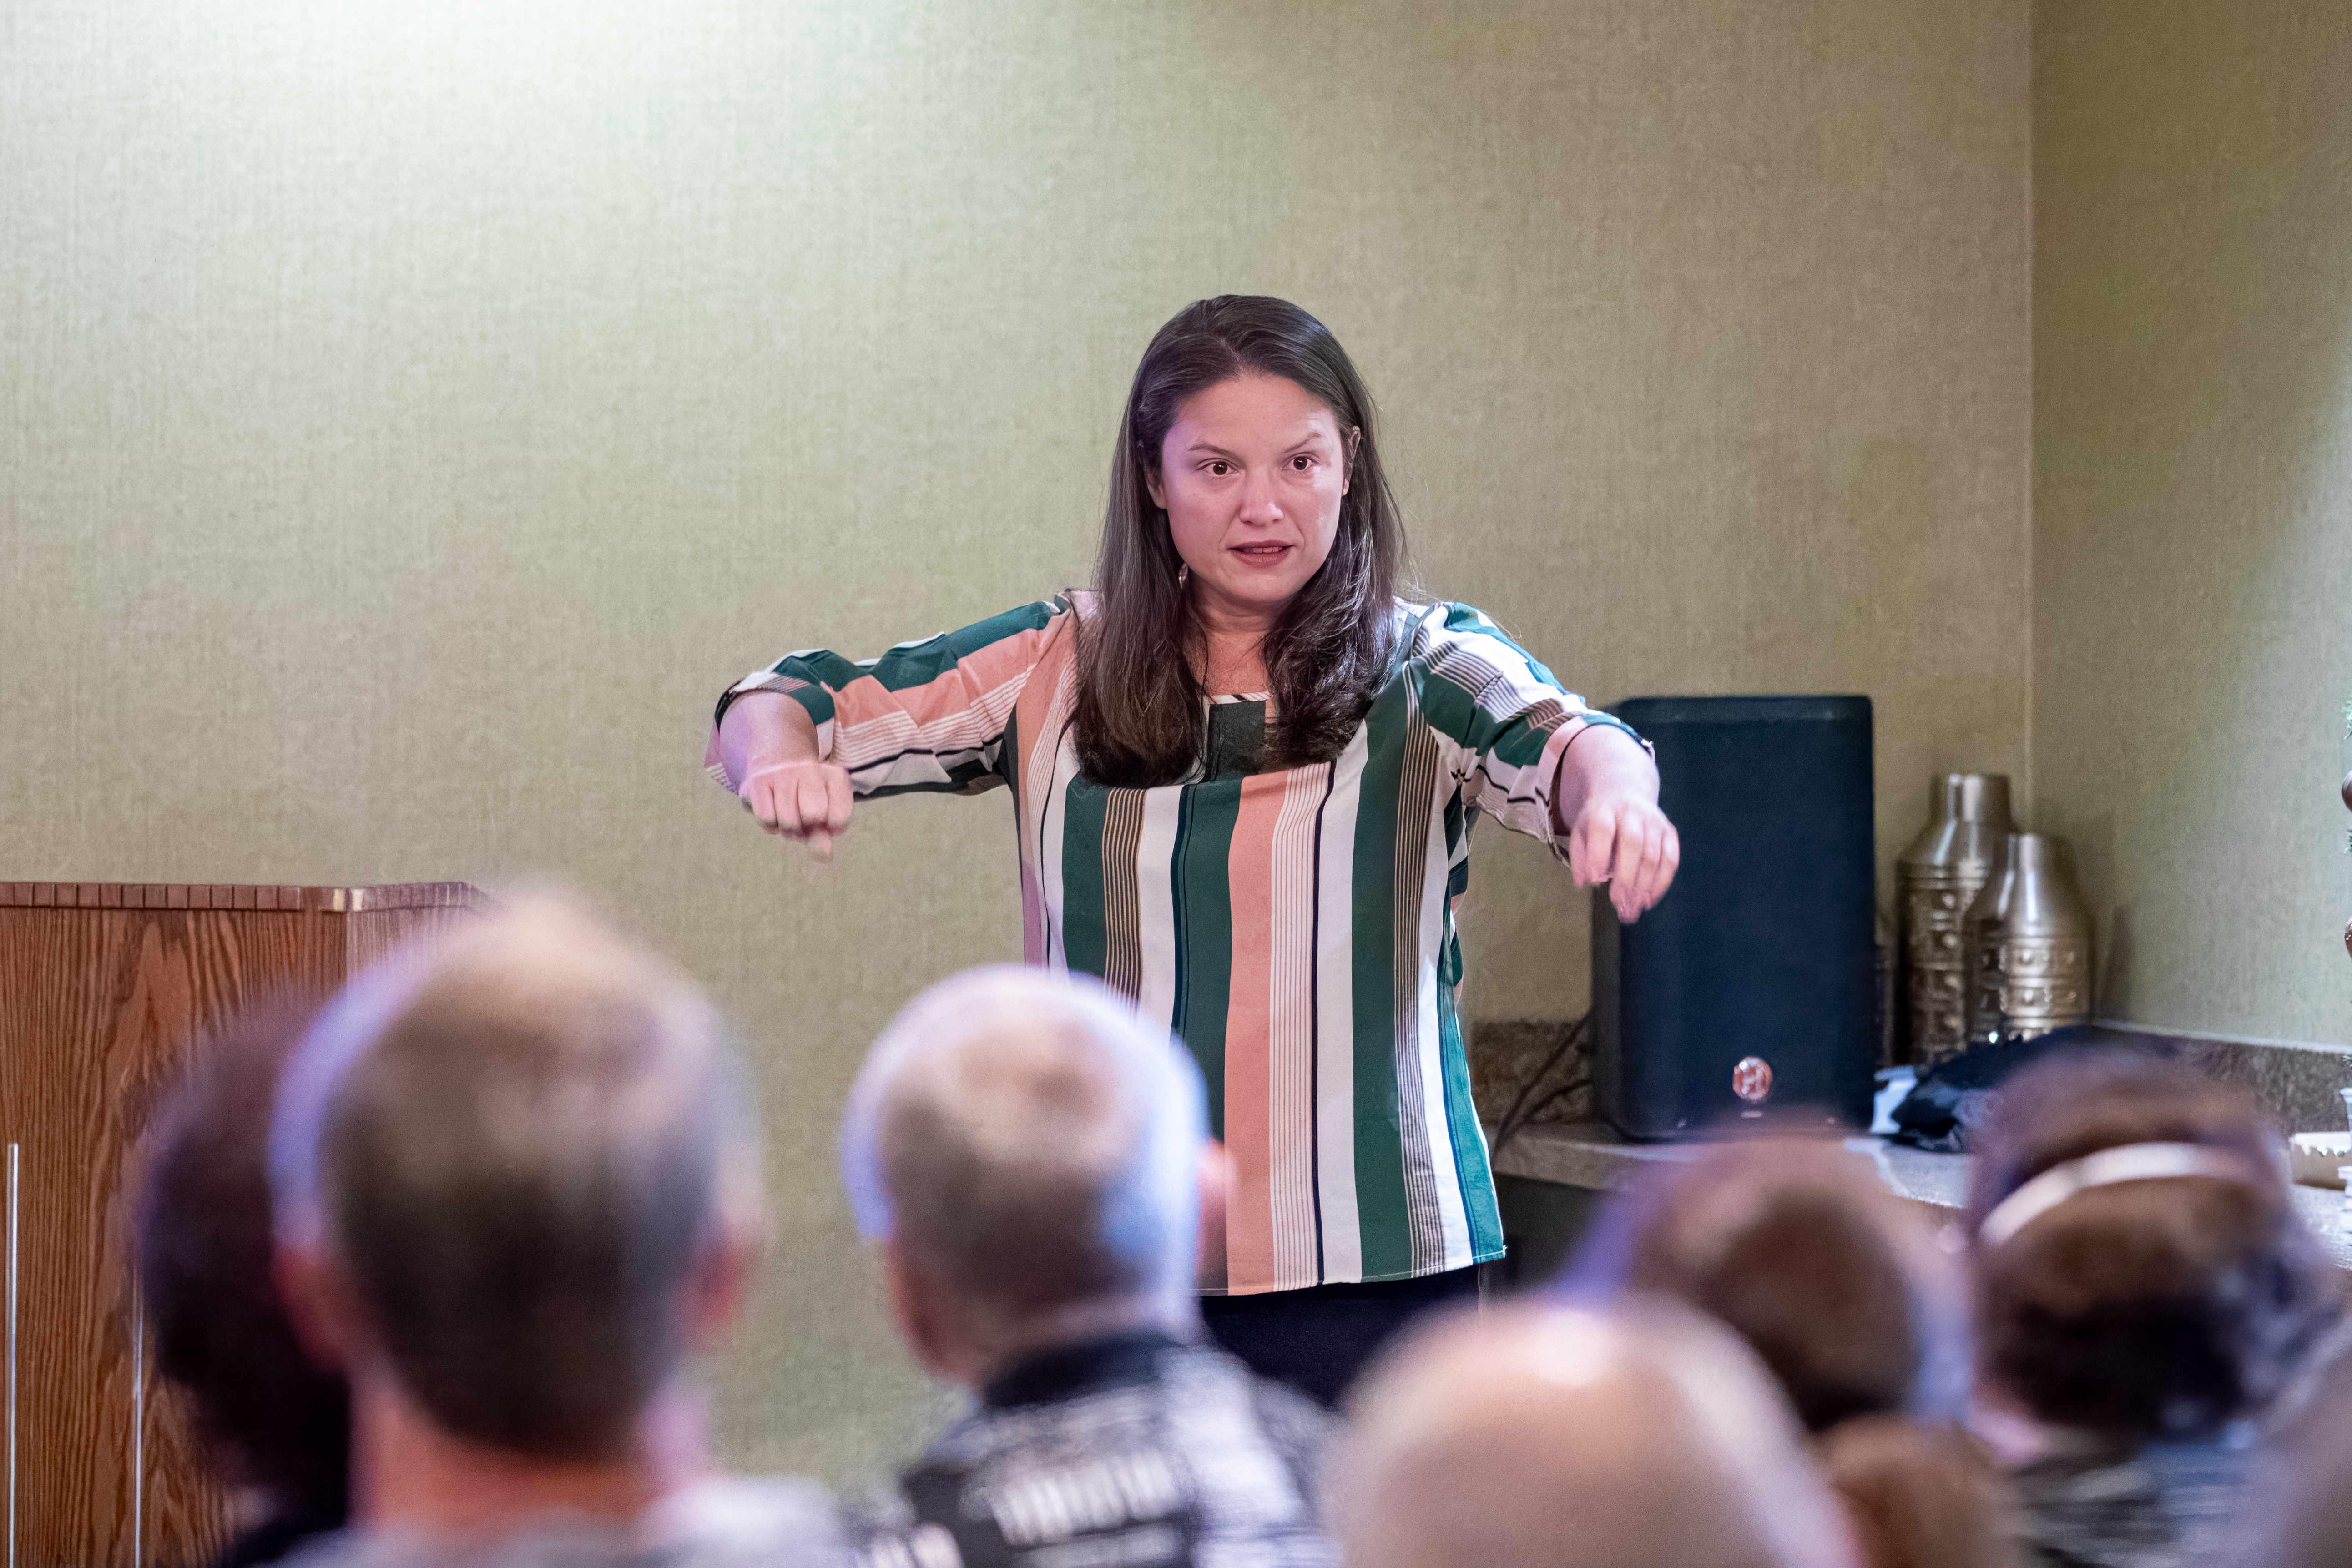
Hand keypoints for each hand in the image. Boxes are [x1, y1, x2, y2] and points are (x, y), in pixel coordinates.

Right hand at [741, 759, 853, 861]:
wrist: (774, 761)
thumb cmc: (804, 796)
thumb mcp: (822, 812)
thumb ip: (825, 835)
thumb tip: (823, 855)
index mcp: (835, 775)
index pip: (839, 818)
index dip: (829, 829)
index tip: (824, 819)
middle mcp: (809, 768)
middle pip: (814, 815)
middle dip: (808, 827)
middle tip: (803, 819)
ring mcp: (782, 773)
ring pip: (788, 821)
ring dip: (788, 829)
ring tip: (788, 815)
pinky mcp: (758, 781)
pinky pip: (766, 819)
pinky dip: (771, 825)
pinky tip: (773, 812)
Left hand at [1570, 791, 1679, 921]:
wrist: (1626, 792)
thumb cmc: (1600, 821)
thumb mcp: (1582, 831)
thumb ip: (1580, 856)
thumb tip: (1585, 880)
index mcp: (1605, 808)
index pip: (1602, 828)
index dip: (1598, 854)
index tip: (1594, 878)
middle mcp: (1632, 812)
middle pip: (1632, 843)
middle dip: (1625, 876)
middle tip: (1617, 903)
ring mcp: (1654, 821)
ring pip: (1653, 855)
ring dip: (1642, 886)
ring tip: (1631, 910)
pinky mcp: (1669, 832)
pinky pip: (1670, 860)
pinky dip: (1661, 883)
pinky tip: (1648, 901)